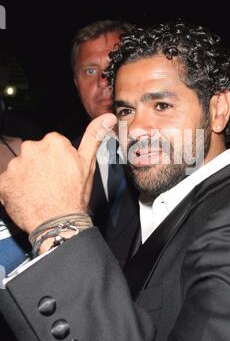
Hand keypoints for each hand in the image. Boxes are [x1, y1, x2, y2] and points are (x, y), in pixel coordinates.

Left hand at [0, 114, 116, 233]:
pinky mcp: (3, 182)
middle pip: (34, 153)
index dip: (58, 159)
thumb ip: (94, 137)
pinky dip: (15, 189)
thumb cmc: (74, 195)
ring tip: (39, 192)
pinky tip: (27, 197)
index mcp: (52, 142)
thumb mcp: (88, 164)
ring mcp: (15, 166)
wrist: (58, 223)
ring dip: (27, 176)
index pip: (52, 145)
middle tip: (52, 183)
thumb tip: (107, 117)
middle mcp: (31, 148)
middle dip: (41, 165)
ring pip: (21, 167)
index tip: (63, 172)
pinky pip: (7, 182)